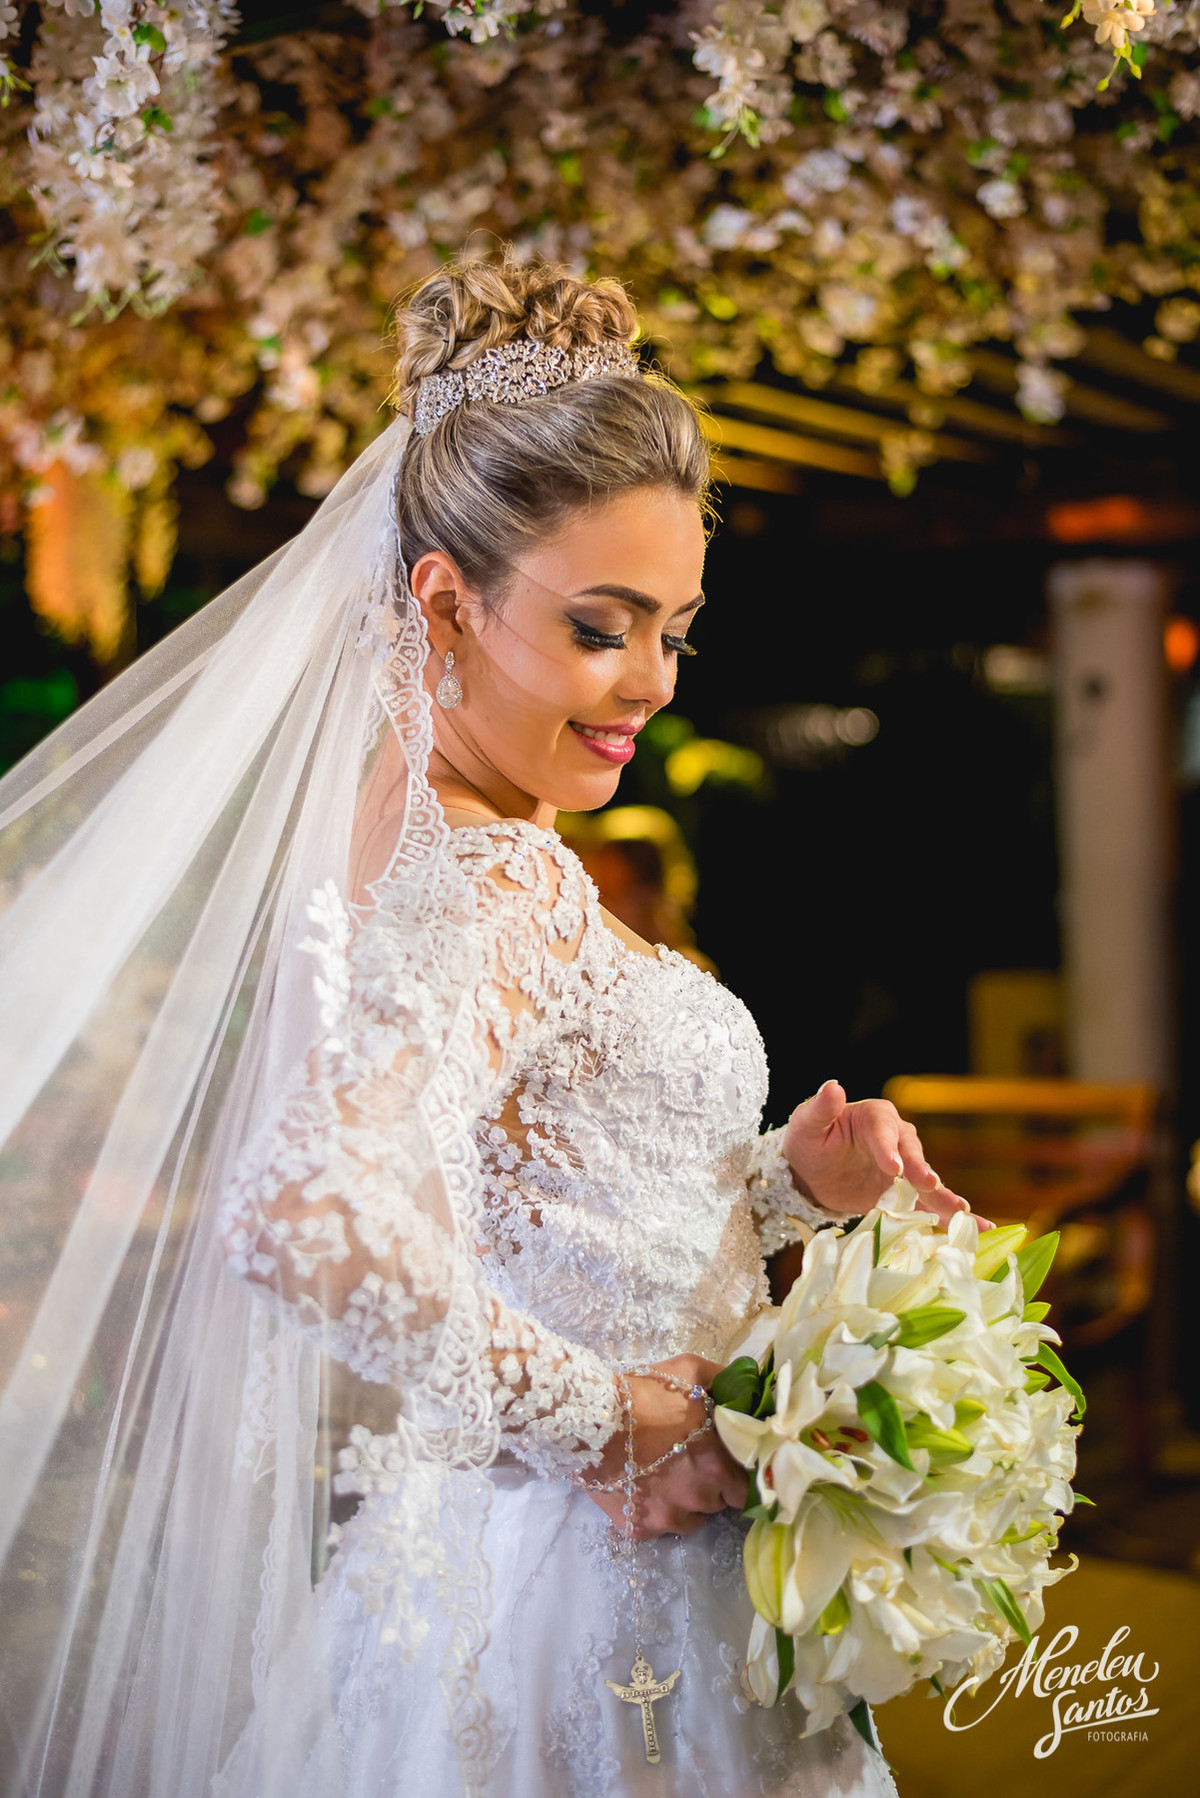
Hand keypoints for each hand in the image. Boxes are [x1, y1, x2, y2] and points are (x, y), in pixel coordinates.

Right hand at [583, 1355, 747, 1539]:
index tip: (725, 1463)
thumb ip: (724, 1379)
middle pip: (718, 1503)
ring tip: (664, 1476)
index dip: (736, 1475)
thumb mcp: (688, 1371)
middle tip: (690, 1462)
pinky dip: (655, 1511)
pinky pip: (659, 1527)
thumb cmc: (641, 1393)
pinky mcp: (639, 1529)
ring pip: (691, 1520)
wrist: (586, 1419)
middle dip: (711, 1486)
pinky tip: (641, 1486)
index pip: (745, 1488)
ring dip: (685, 1503)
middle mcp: (696, 1498)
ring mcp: (667, 1518)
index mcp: (716, 1465)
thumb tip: (746, 1384)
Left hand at [782, 1080, 991, 1228]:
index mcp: (875, 1116)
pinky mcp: (906, 1193)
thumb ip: (821, 1108)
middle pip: (913, 1154)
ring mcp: (905, 1167)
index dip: (889, 1148)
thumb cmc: (808, 1139)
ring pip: (927, 1182)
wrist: (811, 1171)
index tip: (893, 1168)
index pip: (884, 1130)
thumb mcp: (807, 1123)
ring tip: (961, 1212)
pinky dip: (949, 1216)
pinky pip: (930, 1204)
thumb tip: (833, 1086)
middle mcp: (897, 1138)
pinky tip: (979, 1227)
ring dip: (944, 1196)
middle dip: (920, 1170)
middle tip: (928, 1185)